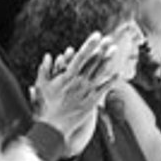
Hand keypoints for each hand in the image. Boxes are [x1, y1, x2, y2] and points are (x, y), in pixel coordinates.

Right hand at [30, 31, 120, 150]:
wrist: (55, 126)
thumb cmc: (47, 106)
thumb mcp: (42, 86)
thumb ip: (45, 70)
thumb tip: (48, 55)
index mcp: (67, 76)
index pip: (81, 56)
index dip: (90, 45)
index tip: (96, 35)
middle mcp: (79, 82)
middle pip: (93, 62)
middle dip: (102, 49)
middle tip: (109, 39)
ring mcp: (87, 91)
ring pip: (100, 73)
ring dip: (108, 61)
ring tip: (114, 50)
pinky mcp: (92, 101)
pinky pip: (104, 89)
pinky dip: (111, 81)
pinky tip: (118, 74)